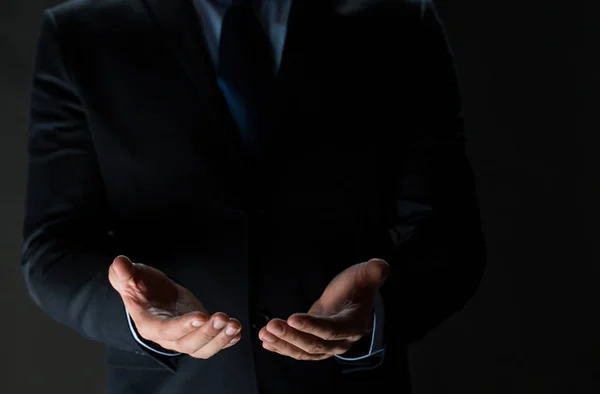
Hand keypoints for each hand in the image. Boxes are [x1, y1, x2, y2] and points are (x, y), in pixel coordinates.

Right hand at [108, 255, 241, 358]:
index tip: (201, 316)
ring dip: (220, 339)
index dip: (183, 325)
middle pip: (188, 343)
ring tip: (234, 325)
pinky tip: (236, 332)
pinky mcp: (197, 332)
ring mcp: (184, 336)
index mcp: (149, 323)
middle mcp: (167, 336)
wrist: (152, 294)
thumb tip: (120, 263)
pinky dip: (225, 341)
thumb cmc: (140, 286)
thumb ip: (123, 273)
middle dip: (208, 333)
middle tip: (223, 318)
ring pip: (202, 348)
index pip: (166, 329)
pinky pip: (211, 345)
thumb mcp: (129, 276)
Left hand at [259, 258, 388, 359]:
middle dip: (291, 336)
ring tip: (265, 333)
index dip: (312, 325)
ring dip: (283, 343)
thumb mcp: (364, 276)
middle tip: (272, 326)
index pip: (331, 329)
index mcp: (353, 325)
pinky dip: (281, 348)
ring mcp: (327, 347)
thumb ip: (372, 272)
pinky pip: (298, 352)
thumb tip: (380, 266)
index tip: (293, 318)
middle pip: (314, 344)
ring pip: (304, 351)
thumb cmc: (357, 287)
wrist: (353, 301)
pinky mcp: (315, 346)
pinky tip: (267, 342)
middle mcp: (341, 342)